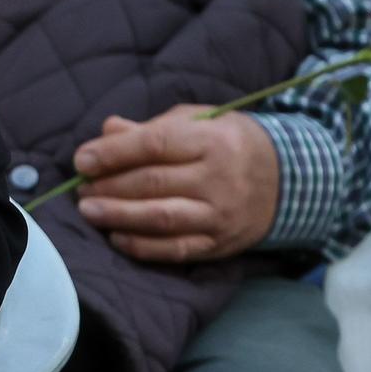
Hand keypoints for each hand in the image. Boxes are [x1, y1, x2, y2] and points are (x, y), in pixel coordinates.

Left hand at [73, 104, 279, 261]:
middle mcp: (219, 179)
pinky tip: (117, 238)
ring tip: (88, 211)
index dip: (113, 153)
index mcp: (212, 140)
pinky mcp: (222, 243)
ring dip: (118, 216)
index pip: (155, 145)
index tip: (82, 159)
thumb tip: (107, 130)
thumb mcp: (196, 122)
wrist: (290, 179)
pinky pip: (177, 249)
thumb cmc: (229, 142)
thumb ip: (151, 128)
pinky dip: (143, 247)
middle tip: (80, 188)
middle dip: (109, 187)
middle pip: (153, 184)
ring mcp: (221, 215)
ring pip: (162, 218)